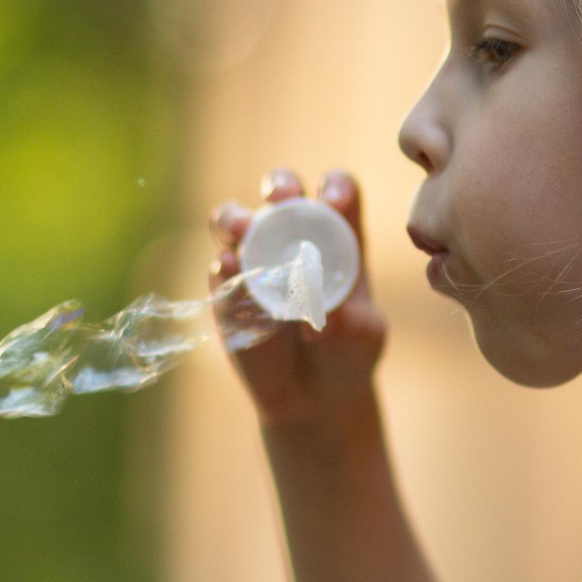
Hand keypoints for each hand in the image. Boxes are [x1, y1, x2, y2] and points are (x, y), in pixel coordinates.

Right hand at [209, 168, 387, 429]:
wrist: (314, 396)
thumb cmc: (349, 353)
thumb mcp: (362, 337)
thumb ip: (348, 322)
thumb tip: (320, 314)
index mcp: (339, 236)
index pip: (337, 192)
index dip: (335, 186)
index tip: (332, 201)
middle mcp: (293, 237)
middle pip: (281, 191)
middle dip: (279, 185)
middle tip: (282, 198)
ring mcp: (256, 260)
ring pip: (236, 221)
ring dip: (235, 217)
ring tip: (241, 228)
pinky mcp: (228, 291)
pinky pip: (220, 270)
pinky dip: (223, 265)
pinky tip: (229, 267)